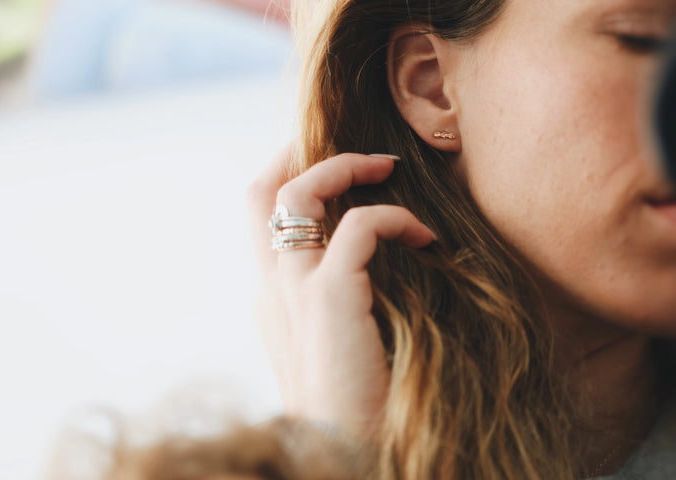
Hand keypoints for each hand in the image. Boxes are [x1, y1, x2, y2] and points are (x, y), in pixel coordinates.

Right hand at [247, 148, 434, 436]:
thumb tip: (371, 270)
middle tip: (355, 151)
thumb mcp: (329, 349)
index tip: (329, 163)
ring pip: (298, 194)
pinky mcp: (328, 299)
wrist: (338, 458)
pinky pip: (359, 227)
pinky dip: (394, 217)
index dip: (286, 177)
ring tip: (386, 169)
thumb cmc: (347, 407)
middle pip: (260, 191)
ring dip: (344, 167)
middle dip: (300, 154)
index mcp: (269, 296)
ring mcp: (292, 290)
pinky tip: (424, 236)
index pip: (257, 216)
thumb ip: (333, 306)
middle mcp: (270, 286)